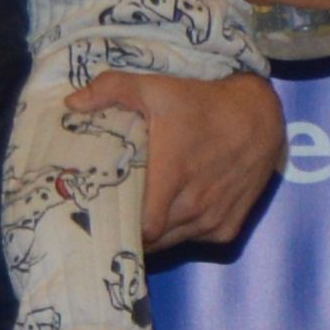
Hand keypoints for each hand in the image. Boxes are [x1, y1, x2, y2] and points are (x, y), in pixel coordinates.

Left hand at [67, 66, 288, 250]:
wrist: (258, 116)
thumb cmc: (203, 103)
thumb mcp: (156, 87)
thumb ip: (111, 90)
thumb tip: (71, 105)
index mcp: (173, 177)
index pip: (141, 227)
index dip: (121, 227)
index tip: (103, 217)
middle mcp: (195, 205)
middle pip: (154, 239)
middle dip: (133, 231)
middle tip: (114, 217)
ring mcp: (214, 219)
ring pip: (174, 242)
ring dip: (158, 234)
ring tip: (140, 217)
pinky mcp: (229, 226)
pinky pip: (197, 239)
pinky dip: (183, 232)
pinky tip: (174, 212)